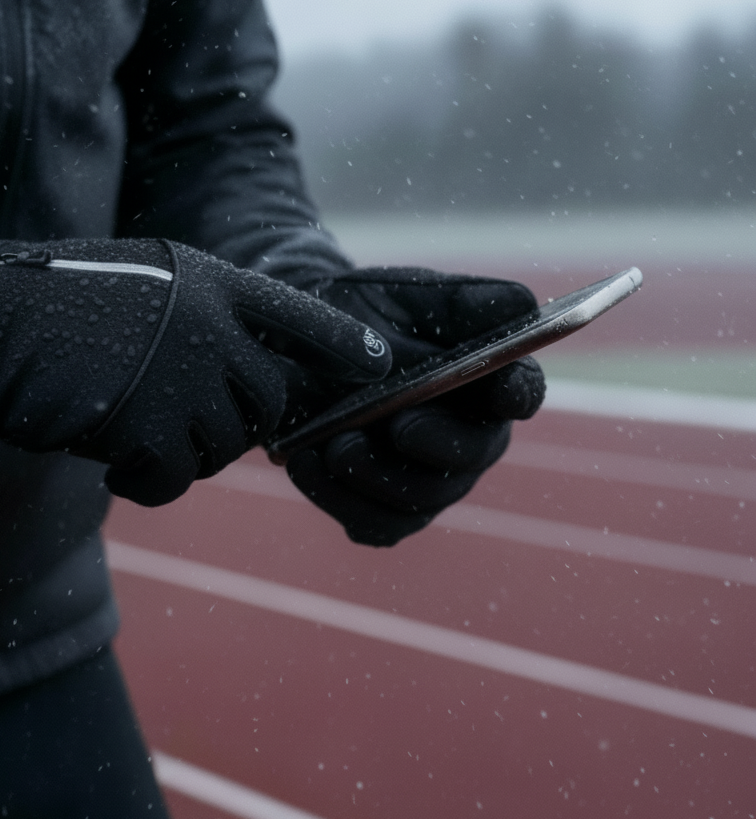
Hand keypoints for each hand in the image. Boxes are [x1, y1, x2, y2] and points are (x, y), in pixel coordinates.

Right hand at [0, 232, 390, 505]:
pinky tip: (111, 458)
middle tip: (179, 422)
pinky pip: (177, 479)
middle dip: (236, 424)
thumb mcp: (142, 285)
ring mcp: (186, 378)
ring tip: (126, 426)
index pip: (299, 314)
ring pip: (223, 446)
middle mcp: (212, 328)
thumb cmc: (54, 301)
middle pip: (267, 402)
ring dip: (182, 451)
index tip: (382, 364)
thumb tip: (244, 376)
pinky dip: (148, 481)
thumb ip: (200, 319)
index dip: (342, 342)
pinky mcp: (152, 427)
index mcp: (211, 284)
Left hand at [282, 267, 545, 545]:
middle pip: (473, 457)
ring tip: (336, 443)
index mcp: (486, 381)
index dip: (516, 393)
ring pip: (420, 501)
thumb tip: (524, 305)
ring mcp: (425, 481)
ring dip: (378, 475)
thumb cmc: (365, 313)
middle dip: (439, 444)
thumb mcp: (409, 293)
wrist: (295, 345)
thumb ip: (466, 300)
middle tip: (400, 424)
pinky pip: (374, 524)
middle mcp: (466, 439)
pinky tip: (305, 461)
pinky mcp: (380, 508)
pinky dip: (338, 498)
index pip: (520, 391)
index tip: (501, 389)